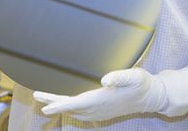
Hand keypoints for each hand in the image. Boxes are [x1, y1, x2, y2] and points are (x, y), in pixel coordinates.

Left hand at [33, 68, 187, 121]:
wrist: (151, 97)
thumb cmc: (142, 83)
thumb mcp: (134, 75)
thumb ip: (119, 76)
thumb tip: (104, 80)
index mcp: (102, 99)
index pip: (76, 104)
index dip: (60, 106)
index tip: (46, 106)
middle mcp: (99, 108)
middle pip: (70, 107)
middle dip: (53, 102)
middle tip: (36, 95)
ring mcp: (100, 112)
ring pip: (74, 110)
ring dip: (59, 105)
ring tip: (43, 98)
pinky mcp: (101, 111)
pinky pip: (80, 112)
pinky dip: (68, 109)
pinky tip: (63, 105)